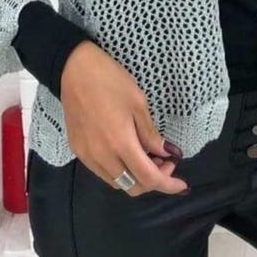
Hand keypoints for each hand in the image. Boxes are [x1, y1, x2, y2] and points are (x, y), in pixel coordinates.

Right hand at [60, 40, 189, 196]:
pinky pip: (102, 172)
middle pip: (132, 187)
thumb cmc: (110, 80)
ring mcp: (87, 156)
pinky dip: (119, 170)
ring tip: (147, 156)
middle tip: (165, 160)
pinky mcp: (78, 150)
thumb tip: (167, 153)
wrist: (74, 69)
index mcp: (120, 143)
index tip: (182, 183)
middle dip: (153, 180)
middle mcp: (102, 157)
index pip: (148, 178)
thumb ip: (150, 134)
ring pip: (117, 182)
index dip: (168, 185)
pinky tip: (126, 152)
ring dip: (135, 177)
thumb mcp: (138, 103)